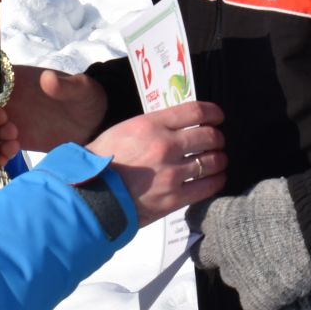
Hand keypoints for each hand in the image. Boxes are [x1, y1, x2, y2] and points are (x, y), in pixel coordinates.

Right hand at [1, 65, 106, 151]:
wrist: (95, 124)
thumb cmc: (86, 97)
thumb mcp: (80, 88)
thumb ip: (64, 85)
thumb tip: (47, 78)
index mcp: (18, 79)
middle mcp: (8, 100)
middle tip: (2, 123)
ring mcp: (10, 121)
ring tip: (12, 141)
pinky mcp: (16, 140)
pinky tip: (9, 155)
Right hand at [85, 100, 226, 226]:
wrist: (91, 195)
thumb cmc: (102, 160)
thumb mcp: (125, 129)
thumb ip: (153, 126)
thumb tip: (177, 126)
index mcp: (152, 125)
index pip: (195, 111)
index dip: (213, 112)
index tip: (218, 117)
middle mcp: (166, 146)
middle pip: (209, 136)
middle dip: (218, 138)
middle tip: (217, 141)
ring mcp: (172, 173)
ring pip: (212, 161)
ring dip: (220, 159)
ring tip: (218, 161)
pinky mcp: (174, 198)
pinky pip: (207, 187)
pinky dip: (217, 181)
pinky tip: (216, 179)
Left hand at [193, 178, 310, 309]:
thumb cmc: (289, 202)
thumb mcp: (255, 194)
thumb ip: (238, 208)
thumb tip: (237, 214)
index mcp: (217, 220)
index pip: (195, 220)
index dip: (205, 222)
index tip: (214, 223)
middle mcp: (219, 251)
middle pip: (201, 255)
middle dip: (212, 252)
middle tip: (233, 250)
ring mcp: (236, 278)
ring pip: (231, 277)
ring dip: (243, 272)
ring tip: (268, 265)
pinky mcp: (255, 300)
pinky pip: (252, 299)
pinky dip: (262, 293)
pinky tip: (279, 283)